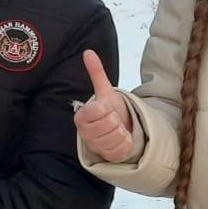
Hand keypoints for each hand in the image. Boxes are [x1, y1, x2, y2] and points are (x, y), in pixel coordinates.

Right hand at [74, 49, 141, 163]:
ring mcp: (96, 146)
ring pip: (116, 136)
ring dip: (122, 131)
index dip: (107, 108)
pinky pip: (122, 148)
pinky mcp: (107, 156)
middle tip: (113, 120)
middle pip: (109, 123)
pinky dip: (126, 143)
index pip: (98, 110)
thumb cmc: (108, 110)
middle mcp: (85, 133)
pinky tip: (121, 140)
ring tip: (117, 129)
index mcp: (81, 117)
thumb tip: (88, 52)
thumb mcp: (104, 91)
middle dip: (116, 120)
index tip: (106, 109)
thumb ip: (96, 72)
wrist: (116, 129)